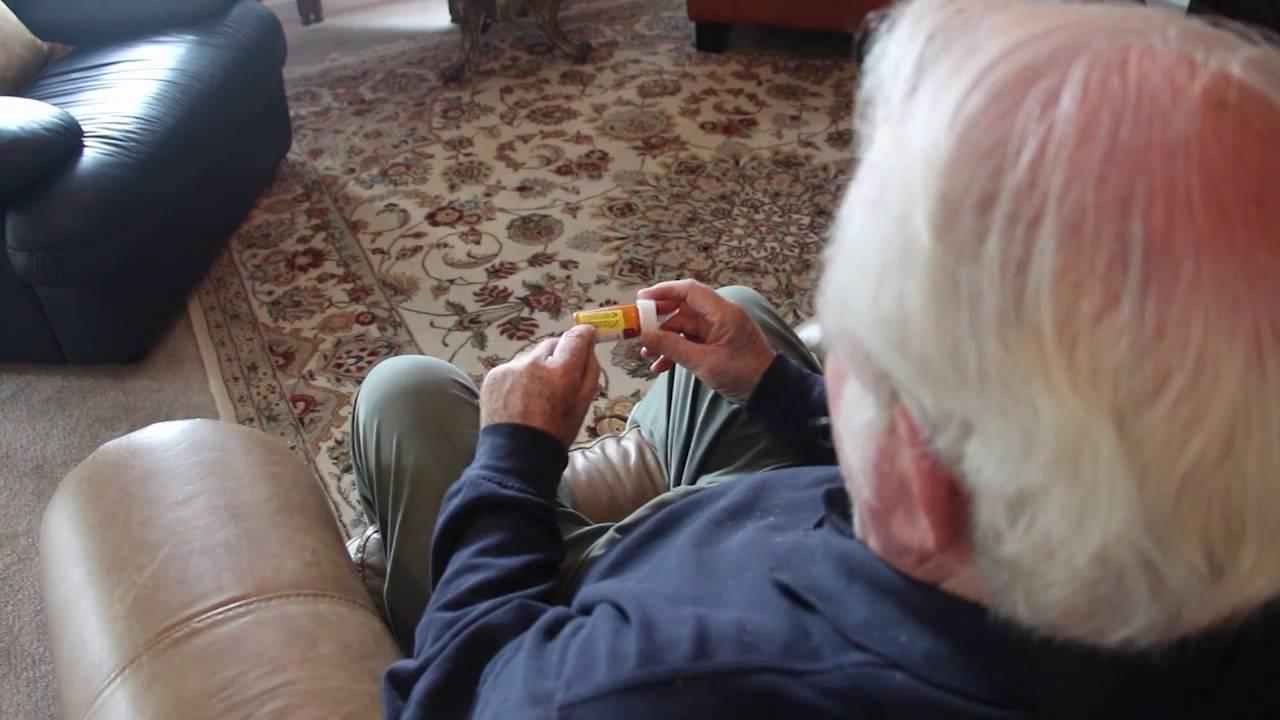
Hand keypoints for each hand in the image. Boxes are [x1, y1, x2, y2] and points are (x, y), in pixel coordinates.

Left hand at [481, 324, 599, 447]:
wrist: (516, 455)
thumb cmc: (556, 432)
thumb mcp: (584, 404)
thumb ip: (590, 371)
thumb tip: (589, 348)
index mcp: (562, 371)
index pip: (576, 337)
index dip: (584, 335)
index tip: (587, 336)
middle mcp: (535, 362)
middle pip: (552, 344)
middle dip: (558, 355)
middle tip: (558, 377)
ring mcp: (511, 368)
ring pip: (531, 357)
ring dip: (536, 368)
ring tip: (534, 395)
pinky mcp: (494, 375)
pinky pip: (512, 368)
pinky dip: (517, 378)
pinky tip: (518, 399)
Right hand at [637, 280, 775, 403]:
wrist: (767, 392)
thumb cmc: (743, 374)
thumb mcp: (704, 362)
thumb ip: (673, 348)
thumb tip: (645, 336)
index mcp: (722, 312)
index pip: (689, 291)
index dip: (663, 291)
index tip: (641, 299)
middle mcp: (719, 316)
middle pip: (683, 307)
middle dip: (659, 318)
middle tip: (638, 327)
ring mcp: (716, 330)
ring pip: (683, 327)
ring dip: (664, 340)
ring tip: (646, 355)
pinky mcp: (715, 344)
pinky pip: (689, 341)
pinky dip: (675, 351)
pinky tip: (661, 366)